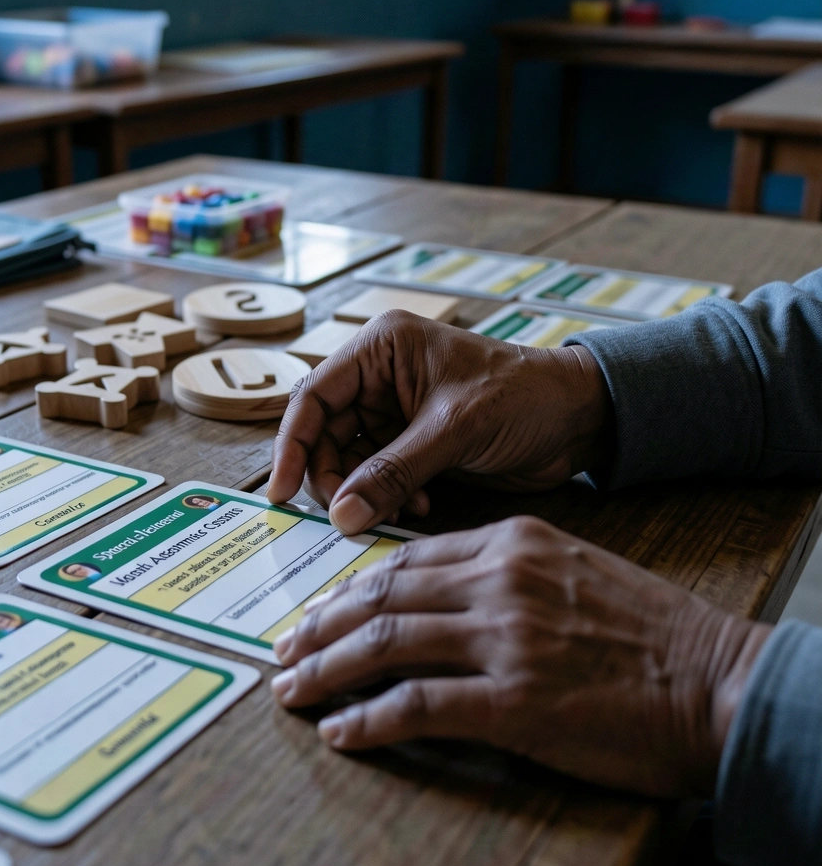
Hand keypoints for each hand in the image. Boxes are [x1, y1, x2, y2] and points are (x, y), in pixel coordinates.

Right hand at [266, 312, 613, 534]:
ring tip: (395, 508)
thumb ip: (392, 472)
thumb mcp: (454, 430)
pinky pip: (377, 476)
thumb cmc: (525, 397)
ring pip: (348, 460)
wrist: (583, 418)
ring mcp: (395, 411)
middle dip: (332, 477)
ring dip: (363, 491)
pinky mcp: (412, 442)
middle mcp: (379, 377)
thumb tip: (340, 516)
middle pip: (324, 434)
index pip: (314, 397)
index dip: (292, 445)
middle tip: (345, 515)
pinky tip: (418, 504)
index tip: (283, 491)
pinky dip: (387, 496)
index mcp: (381, 349)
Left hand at [270, 517, 768, 797]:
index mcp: (512, 543)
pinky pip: (417, 708)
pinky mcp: (514, 702)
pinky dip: (368, 721)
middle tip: (284, 649)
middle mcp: (499, 581)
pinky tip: (339, 732)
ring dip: (326, 671)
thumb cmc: (653, 633)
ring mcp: (505, 640)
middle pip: (382, 597)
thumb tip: (437, 600)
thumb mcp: (574, 570)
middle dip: (321, 626)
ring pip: (386, 645)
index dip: (351, 589)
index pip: (406, 560)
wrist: (722, 682)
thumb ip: (504, 574)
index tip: (320, 612)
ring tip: (290, 689)